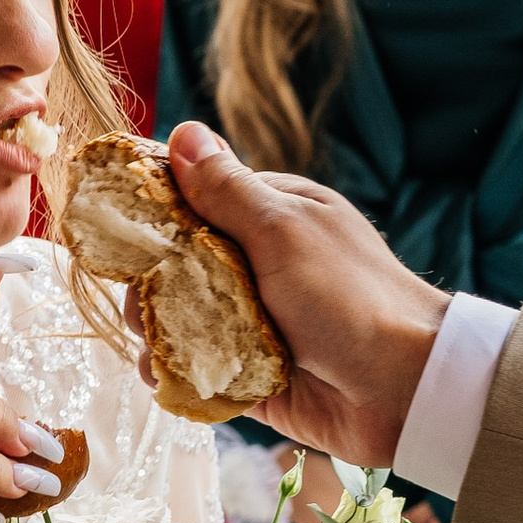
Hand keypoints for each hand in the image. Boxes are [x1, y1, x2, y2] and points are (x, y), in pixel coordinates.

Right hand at [166, 126, 448, 467]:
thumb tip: (184, 132)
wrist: (404, 389)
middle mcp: (261, 265)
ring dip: (160, 331)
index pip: (196, 203)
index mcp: (273, 217)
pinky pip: (198, 369)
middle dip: (150, 284)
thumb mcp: (283, 231)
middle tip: (143, 303)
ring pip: (182, 320)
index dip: (154, 216)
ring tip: (156, 344)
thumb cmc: (351, 298)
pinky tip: (164, 375)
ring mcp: (255, 321)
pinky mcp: (251, 374)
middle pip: (178, 266)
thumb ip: (227, 190)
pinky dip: (177, 372)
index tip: (118, 233)